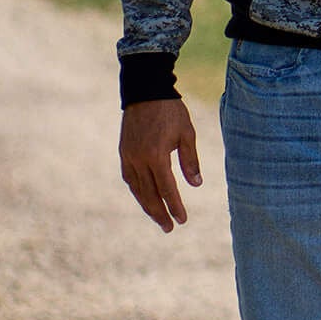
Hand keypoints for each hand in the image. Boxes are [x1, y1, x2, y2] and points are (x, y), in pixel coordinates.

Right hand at [120, 99, 202, 231]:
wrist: (145, 91)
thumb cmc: (171, 111)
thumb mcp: (187, 133)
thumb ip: (190, 160)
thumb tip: (196, 184)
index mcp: (156, 156)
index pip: (167, 189)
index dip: (175, 206)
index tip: (182, 220)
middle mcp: (139, 160)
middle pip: (149, 195)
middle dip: (160, 213)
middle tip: (170, 228)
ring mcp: (128, 157)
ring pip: (137, 189)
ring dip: (148, 205)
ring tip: (158, 218)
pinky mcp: (124, 152)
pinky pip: (130, 178)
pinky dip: (138, 191)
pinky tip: (145, 198)